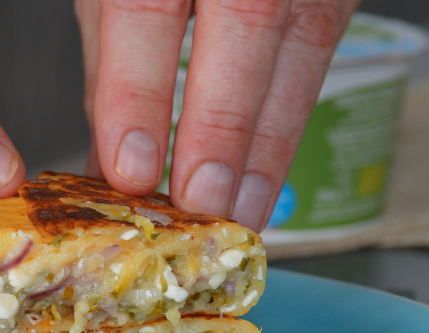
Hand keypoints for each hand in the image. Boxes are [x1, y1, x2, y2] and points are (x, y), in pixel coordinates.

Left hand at [76, 0, 359, 230]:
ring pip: (300, 43)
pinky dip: (289, 122)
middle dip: (221, 126)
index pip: (147, 7)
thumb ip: (112, 65)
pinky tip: (267, 176)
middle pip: (244, 23)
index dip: (138, 90)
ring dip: (269, 143)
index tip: (132, 168)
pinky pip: (320, 50)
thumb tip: (108, 162)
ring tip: (240, 214)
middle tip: (200, 206)